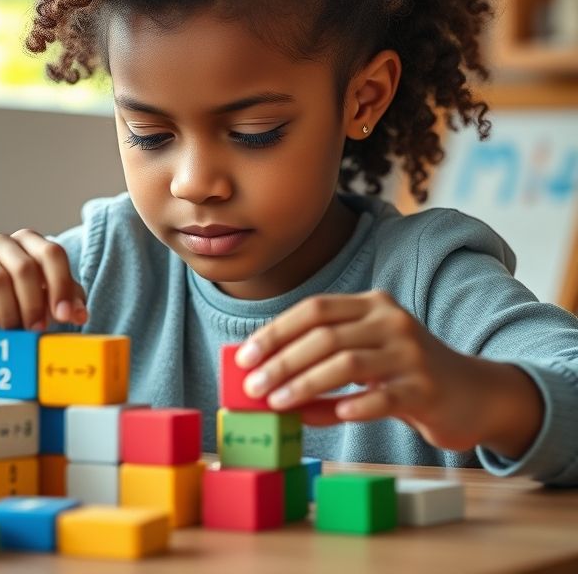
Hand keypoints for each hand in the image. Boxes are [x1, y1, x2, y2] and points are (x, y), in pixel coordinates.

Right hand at [0, 229, 86, 341]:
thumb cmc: (15, 298)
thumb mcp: (45, 297)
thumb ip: (67, 301)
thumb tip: (80, 314)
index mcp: (32, 242)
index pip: (53, 253)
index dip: (61, 285)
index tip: (64, 315)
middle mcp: (5, 241)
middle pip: (26, 268)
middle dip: (34, 304)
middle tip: (36, 330)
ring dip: (10, 311)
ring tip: (14, 331)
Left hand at [234, 290, 543, 456]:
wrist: (474, 393)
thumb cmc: (405, 373)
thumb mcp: (366, 356)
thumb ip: (324, 361)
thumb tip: (269, 383)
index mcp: (371, 304)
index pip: (314, 309)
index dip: (276, 331)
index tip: (245, 356)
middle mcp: (391, 321)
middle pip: (325, 335)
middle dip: (282, 360)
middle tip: (252, 386)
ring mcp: (411, 353)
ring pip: (347, 363)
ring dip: (305, 384)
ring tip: (277, 404)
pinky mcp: (426, 389)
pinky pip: (382, 396)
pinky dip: (353, 405)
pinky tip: (332, 415)